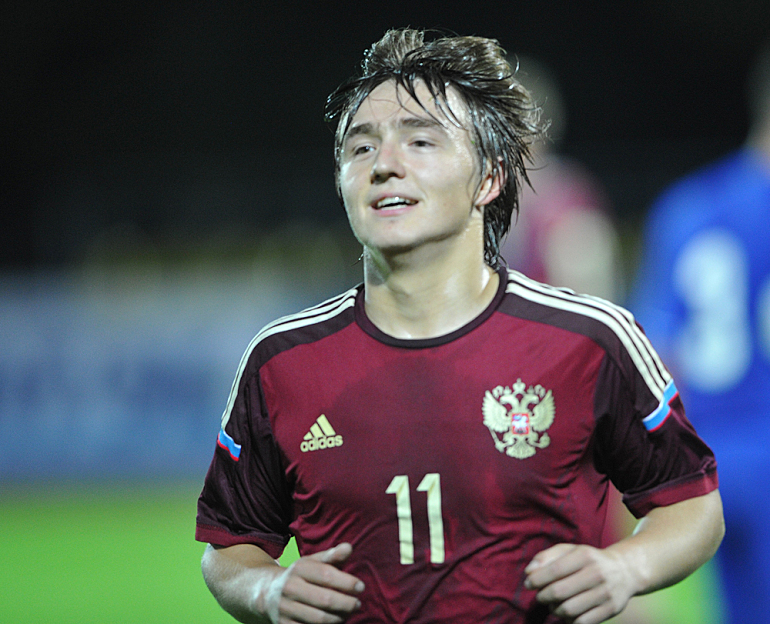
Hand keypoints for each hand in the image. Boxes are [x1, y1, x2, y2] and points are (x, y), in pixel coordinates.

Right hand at [258, 543, 364, 623]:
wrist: (265, 591)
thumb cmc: (298, 575)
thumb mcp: (312, 562)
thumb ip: (332, 556)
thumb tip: (349, 547)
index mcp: (299, 569)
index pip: (326, 575)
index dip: (347, 582)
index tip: (361, 587)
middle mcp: (291, 587)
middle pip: (325, 599)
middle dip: (346, 604)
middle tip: (357, 604)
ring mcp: (286, 608)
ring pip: (319, 618)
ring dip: (338, 618)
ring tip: (348, 614)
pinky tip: (334, 622)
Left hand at [523, 543, 637, 623]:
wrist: (624, 571)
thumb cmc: (588, 560)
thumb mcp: (570, 550)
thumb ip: (547, 557)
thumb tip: (528, 572)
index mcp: (584, 555)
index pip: (554, 570)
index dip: (537, 579)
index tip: (528, 584)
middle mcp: (596, 573)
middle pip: (559, 592)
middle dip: (543, 596)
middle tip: (540, 596)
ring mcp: (605, 593)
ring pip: (569, 609)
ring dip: (554, 610)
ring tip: (553, 605)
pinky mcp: (611, 609)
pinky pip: (582, 622)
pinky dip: (569, 621)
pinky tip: (566, 614)